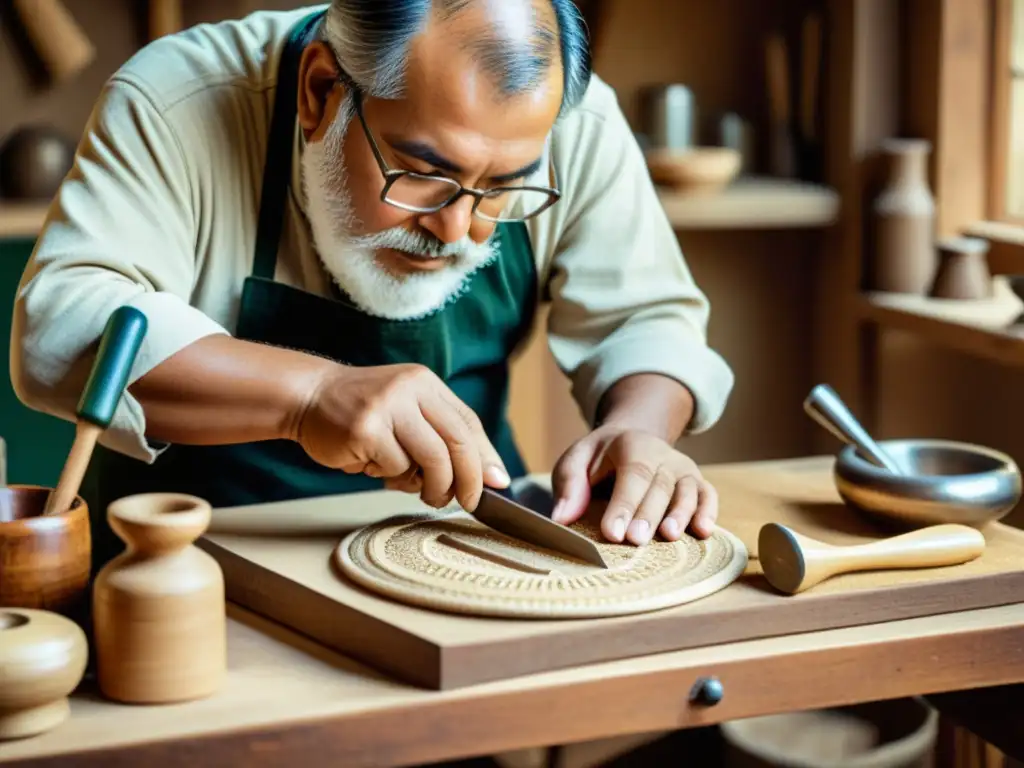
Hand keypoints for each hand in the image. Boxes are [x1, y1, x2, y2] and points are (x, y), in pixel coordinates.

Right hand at [296, 363, 509, 509]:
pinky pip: (395, 467)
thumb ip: (441, 436)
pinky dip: (389, 476)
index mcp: (424, 383)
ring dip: (430, 486)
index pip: (468, 423)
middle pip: (457, 442)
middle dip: (467, 480)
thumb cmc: (361, 412)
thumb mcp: (406, 411)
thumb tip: (489, 476)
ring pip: (430, 459)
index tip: (496, 484)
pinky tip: (371, 465)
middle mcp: (409, 390)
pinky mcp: (365, 430)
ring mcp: (387, 408)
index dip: (485, 457)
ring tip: (416, 489)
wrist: (308, 396)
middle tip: (466, 502)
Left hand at [550, 426, 716, 544]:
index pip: (631, 474)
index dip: (623, 504)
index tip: (612, 533)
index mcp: (632, 444)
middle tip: (636, 540)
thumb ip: (568, 485)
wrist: (629, 441)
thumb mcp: (576, 460)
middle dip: (648, 514)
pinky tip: (703, 532)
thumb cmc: (598, 459)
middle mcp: (662, 454)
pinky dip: (709, 512)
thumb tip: (561, 518)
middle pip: (660, 485)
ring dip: (681, 513)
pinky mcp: (697, 482)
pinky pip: (708, 495)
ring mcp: (682, 468)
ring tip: (670, 536)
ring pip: (687, 489)